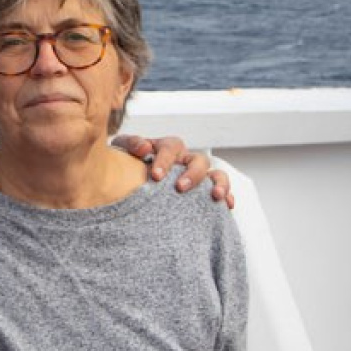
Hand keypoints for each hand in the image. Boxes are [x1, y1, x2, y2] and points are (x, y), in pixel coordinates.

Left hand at [111, 134, 233, 208]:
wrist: (128, 178)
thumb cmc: (127, 161)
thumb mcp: (123, 149)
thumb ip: (131, 144)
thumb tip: (144, 148)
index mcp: (167, 147)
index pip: (170, 148)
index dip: (165, 161)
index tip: (156, 177)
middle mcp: (185, 159)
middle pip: (199, 160)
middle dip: (193, 174)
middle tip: (180, 188)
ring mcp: (196, 175)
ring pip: (216, 174)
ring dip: (219, 183)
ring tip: (215, 197)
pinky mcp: (202, 191)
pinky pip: (221, 191)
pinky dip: (227, 196)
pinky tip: (227, 206)